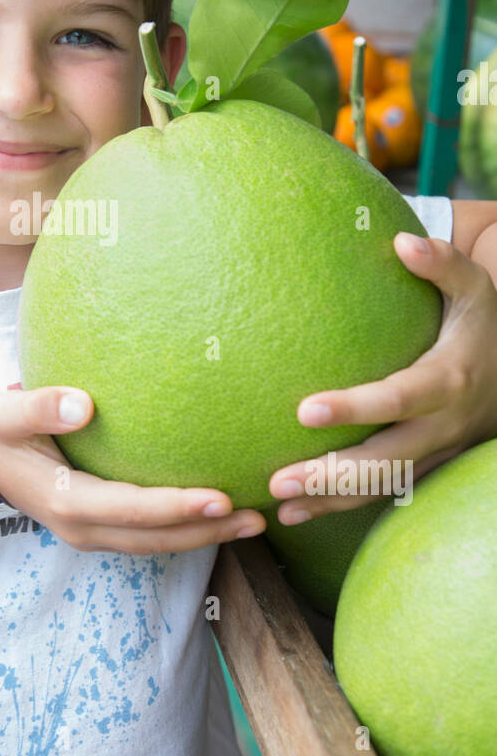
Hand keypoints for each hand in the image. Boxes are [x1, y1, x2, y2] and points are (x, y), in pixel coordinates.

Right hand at [0, 383, 264, 553]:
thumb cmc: (1, 433)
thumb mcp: (7, 414)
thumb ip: (39, 407)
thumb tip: (83, 404)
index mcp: (68, 503)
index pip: (133, 510)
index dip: (177, 508)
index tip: (220, 498)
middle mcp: (85, 528)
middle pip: (157, 538)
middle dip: (208, 531)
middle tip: (257, 519)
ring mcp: (95, 534)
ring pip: (159, 544)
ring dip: (205, 536)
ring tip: (253, 523)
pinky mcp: (104, 528)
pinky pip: (151, 536)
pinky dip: (187, 529)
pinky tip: (219, 514)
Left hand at [268, 232, 496, 523]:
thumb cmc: (484, 322)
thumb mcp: (475, 288)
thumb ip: (443, 264)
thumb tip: (402, 241)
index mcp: (447, 380)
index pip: (397, 400)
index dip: (355, 408)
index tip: (306, 410)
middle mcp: (441, 425)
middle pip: (384, 460)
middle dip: (332, 476)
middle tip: (279, 481)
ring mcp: (434, 452)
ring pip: (382, 486)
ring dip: (331, 502)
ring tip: (282, 508)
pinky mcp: (426, 467)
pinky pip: (383, 492)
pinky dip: (341, 507)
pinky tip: (296, 514)